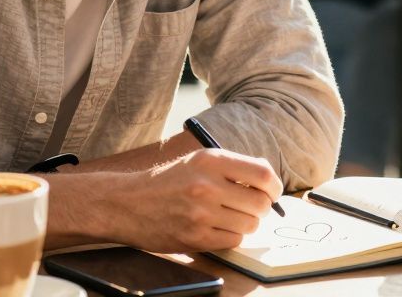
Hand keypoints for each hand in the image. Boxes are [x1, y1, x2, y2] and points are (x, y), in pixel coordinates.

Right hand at [114, 148, 281, 251]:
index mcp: (211, 160)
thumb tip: (269, 183)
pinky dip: (230, 236)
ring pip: (250, 225)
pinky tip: (216, 228)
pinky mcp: (194, 237)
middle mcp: (207, 185)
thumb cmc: (168, 182)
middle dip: (260, 208)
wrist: (127, 203)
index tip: (271, 192)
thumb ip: (233, 168)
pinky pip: (233, 241)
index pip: (263, 174)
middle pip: (260, 204)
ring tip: (229, 217)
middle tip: (248, 207)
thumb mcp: (199, 161)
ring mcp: (200, 213)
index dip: (274, 187)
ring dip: (245, 223)